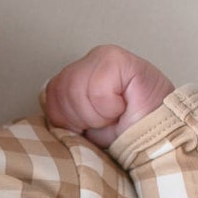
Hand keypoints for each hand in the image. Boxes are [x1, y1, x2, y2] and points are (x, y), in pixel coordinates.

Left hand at [40, 44, 171, 148]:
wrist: (155, 140)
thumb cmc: (123, 134)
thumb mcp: (82, 127)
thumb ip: (62, 111)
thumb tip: (43, 106)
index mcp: (76, 76)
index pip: (50, 96)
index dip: (67, 119)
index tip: (89, 127)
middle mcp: (87, 62)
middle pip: (60, 92)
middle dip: (81, 117)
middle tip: (104, 121)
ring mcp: (103, 56)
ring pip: (75, 90)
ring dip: (96, 114)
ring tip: (115, 114)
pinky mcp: (118, 59)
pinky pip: (97, 88)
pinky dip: (109, 106)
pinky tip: (123, 104)